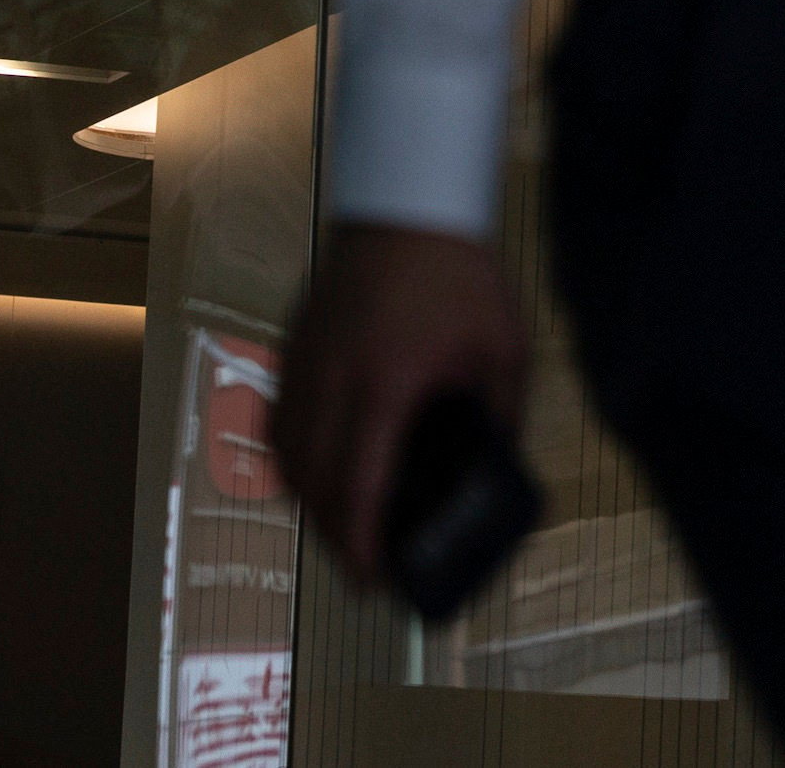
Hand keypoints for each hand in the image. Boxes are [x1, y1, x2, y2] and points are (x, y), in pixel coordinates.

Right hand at [274, 222, 528, 590]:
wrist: (409, 204)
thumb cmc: (460, 275)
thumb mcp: (502, 349)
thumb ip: (500, 415)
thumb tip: (497, 469)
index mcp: (387, 386)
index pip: (361, 486)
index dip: (361, 544)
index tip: (370, 581)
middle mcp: (333, 382)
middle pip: (316, 484)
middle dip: (336, 537)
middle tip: (362, 566)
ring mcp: (304, 364)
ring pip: (288, 457)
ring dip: (312, 501)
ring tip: (346, 524)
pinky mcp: (294, 349)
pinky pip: (281, 422)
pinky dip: (296, 458)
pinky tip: (324, 467)